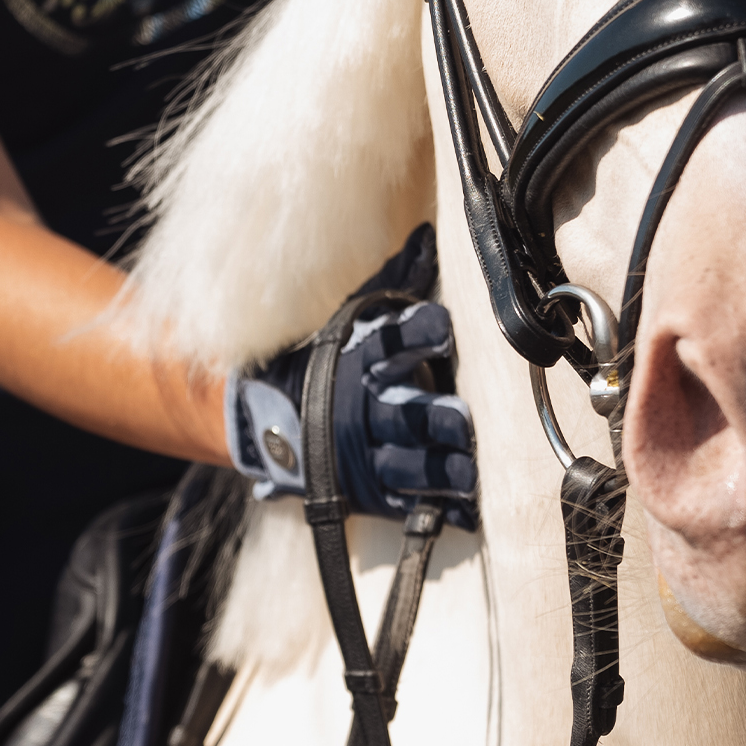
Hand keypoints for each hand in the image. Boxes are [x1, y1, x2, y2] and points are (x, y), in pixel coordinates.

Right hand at [225, 225, 478, 528]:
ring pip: (406, 467)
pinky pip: (407, 504)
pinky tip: (472, 509)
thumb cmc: (331, 357)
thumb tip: (427, 237)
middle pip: (398, 414)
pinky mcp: (373, 493)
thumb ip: (397, 280)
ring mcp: (366, 457)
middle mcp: (360, 410)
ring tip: (473, 472)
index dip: (416, 332)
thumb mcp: (354, 315)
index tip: (444, 324)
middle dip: (431, 418)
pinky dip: (441, 509)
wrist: (272, 419)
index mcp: (357, 360)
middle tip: (464, 419)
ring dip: (441, 471)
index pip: (387, 342)